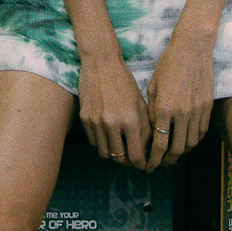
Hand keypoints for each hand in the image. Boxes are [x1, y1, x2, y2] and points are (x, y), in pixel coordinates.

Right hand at [78, 51, 151, 170]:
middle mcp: (112, 124)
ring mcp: (96, 122)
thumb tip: (147, 149)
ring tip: (119, 148)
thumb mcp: (140, 103)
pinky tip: (108, 134)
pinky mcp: (84, 119)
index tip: (143, 166)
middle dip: (127, 162)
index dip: (140, 164)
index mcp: (130, 120)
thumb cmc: (124, 82)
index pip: (135, 154)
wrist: (100, 64)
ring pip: (104, 153)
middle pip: (118, 158)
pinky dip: (101, 142)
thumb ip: (145, 127)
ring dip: (113, 154)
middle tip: (131, 159)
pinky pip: (93, 141)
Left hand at [144, 29, 214, 170]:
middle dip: (168, 160)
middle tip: (161, 164)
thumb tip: (152, 132)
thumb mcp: (153, 87)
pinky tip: (187, 141)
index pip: (159, 144)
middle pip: (177, 148)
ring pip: (191, 143)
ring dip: (182, 152)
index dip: (153, 159)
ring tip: (174, 154)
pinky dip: (194, 140)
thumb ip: (152, 111)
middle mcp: (181, 113)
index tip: (149, 166)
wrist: (192, 49)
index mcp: (163, 109)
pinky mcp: (208, 106)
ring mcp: (197, 111)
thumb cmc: (167, 65)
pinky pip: (201, 131)